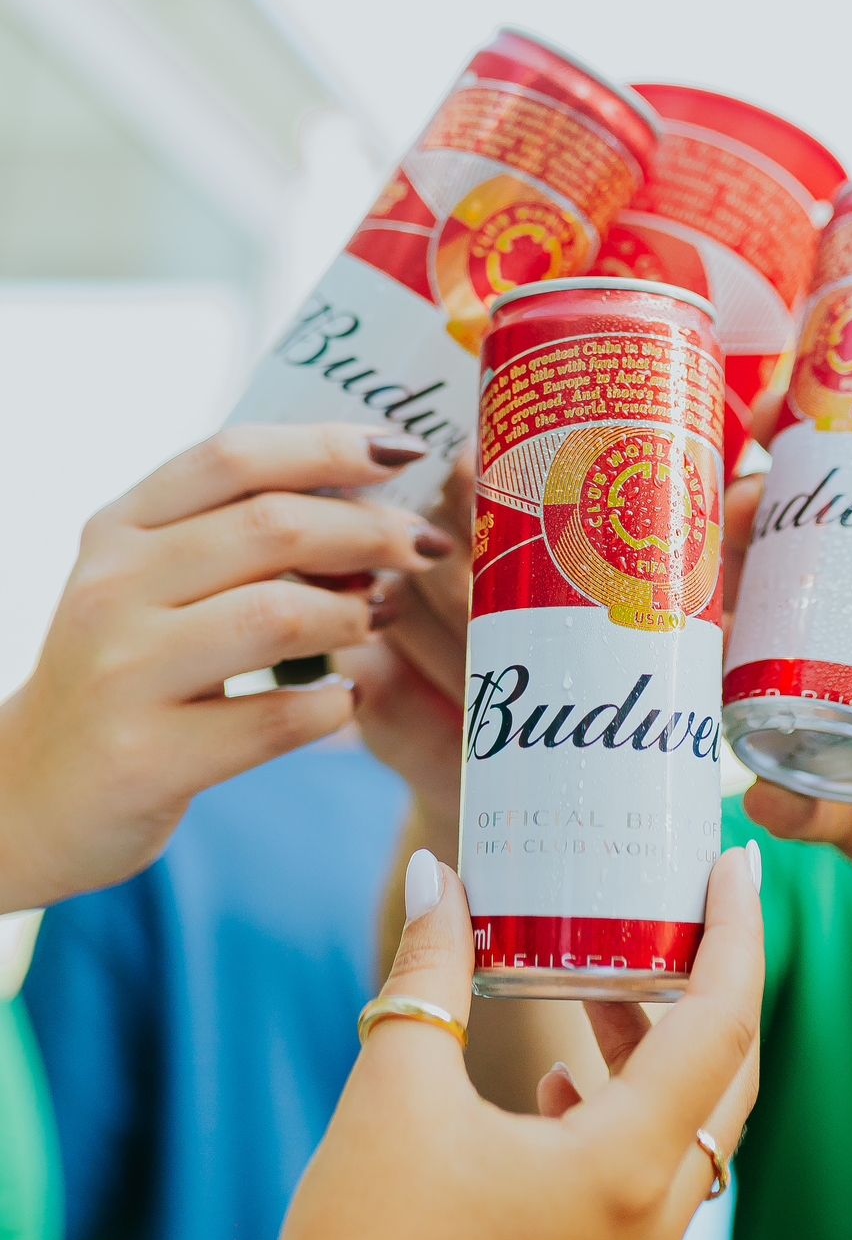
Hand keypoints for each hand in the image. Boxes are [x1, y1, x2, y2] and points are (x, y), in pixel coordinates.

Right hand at [0, 425, 452, 909]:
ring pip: (277, 616)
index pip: (233, 456)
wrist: (29, 794)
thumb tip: (370, 496)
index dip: (329, 445)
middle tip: (424, 545)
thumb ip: (233, 534)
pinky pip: (273, 721)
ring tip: (383, 619)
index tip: (405, 450)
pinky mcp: (145, 758)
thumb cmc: (124, 671)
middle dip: (369, 530)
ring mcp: (124, 674)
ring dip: (356, 615)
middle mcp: (113, 589)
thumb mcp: (150, 582)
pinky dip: (330, 706)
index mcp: (120, 528)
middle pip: (270, 527)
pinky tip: (345, 700)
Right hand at [217, 845, 761, 1239]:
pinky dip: (628, 1117)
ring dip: (663, 1053)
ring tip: (601, 984)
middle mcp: (648, 1225)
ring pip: (689, 1137)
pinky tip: (558, 1086)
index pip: (724, 1025)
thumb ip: (430, 971)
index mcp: (624, 1169)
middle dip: (712, 986)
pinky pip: (647, 1186)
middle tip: (684, 910)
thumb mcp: (393, 1088)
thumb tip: (437, 876)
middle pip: (728, 1082)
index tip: (737, 862)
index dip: (738, 933)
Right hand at [733, 479, 851, 977]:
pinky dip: (775, 793)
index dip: (805, 459)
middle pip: (788, 585)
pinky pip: (800, 800)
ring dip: (724, 657)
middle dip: (734, 548)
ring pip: (766, 681)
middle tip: (714, 524)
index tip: (763, 414)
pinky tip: (765, 785)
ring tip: (704, 632)